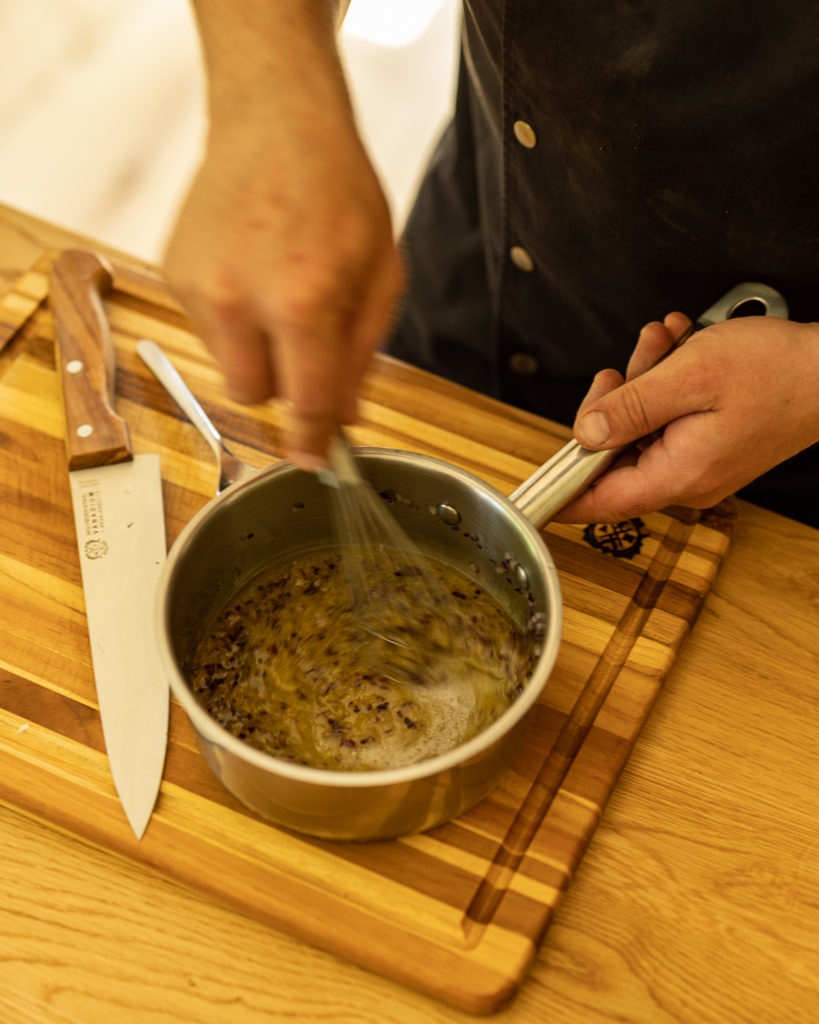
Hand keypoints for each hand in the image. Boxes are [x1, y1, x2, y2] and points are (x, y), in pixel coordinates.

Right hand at [163, 4, 403, 468]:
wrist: (276, 120)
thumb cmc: (338, 190)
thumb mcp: (382, 275)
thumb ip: (362, 355)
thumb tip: (346, 417)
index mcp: (303, 300)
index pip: (306, 402)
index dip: (313, 442)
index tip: (315, 463)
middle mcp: (239, 298)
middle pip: (255, 396)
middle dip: (285, 383)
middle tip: (307, 340)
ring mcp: (198, 285)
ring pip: (228, 366)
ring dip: (257, 349)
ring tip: (279, 288)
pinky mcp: (172, 273)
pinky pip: (206, 331)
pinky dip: (233, 319)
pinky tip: (251, 272)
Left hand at [555, 313, 818, 522]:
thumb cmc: (776, 373)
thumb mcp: (686, 379)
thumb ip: (628, 409)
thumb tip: (584, 433)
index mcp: (675, 475)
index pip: (597, 503)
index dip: (559, 493)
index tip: (531, 486)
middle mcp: (684, 480)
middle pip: (613, 452)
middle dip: (616, 398)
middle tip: (631, 360)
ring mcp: (697, 464)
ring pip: (640, 427)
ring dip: (645, 379)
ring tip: (668, 341)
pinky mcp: (708, 446)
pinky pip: (668, 419)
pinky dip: (667, 384)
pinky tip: (681, 349)